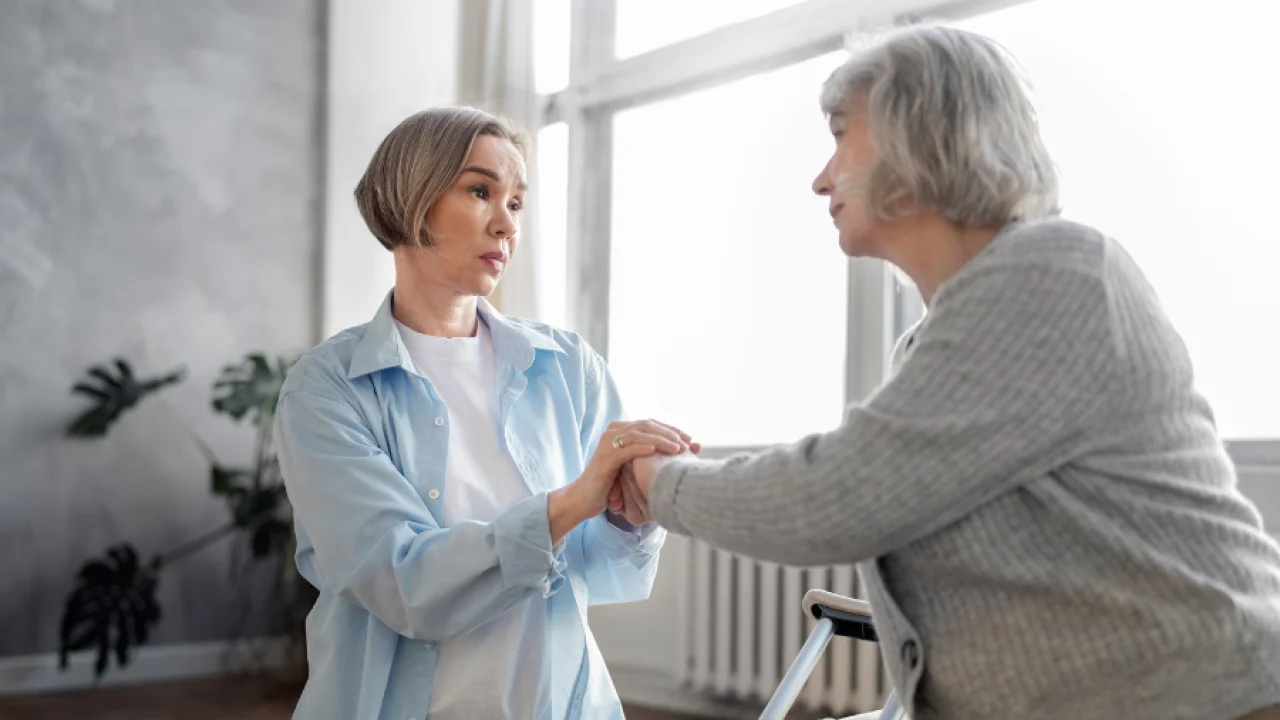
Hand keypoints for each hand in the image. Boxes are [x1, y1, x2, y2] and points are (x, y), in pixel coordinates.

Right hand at [548, 420, 691, 542]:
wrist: (585, 499)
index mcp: (621, 431)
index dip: (672, 430)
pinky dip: (641, 449)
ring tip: (677, 449)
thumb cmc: (613, 484)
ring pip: (638, 435)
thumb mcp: (635, 467)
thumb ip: (653, 456)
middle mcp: (613, 433)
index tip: (691, 440)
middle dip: (670, 433)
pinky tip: (655, 452)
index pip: (651, 424)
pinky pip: (625, 450)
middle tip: (688, 443)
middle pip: (647, 426)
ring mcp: (607, 445)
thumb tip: (687, 450)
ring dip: (660, 440)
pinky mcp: (604, 460)